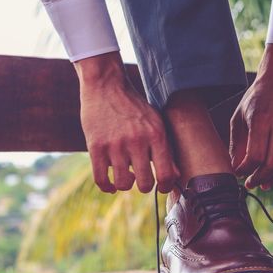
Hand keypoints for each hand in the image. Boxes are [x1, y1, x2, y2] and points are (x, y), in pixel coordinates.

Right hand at [75, 53, 178, 193]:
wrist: (107, 86)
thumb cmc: (135, 108)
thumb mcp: (156, 124)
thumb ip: (166, 150)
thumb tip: (176, 176)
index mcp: (156, 135)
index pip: (166, 174)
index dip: (164, 186)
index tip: (161, 187)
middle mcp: (137, 141)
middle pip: (145, 183)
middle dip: (145, 186)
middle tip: (142, 179)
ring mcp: (115, 145)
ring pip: (123, 184)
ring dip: (126, 185)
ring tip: (127, 177)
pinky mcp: (96, 146)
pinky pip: (101, 179)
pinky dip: (107, 187)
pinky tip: (111, 185)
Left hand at [230, 44, 272, 189]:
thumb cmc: (258, 96)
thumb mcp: (240, 115)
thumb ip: (237, 143)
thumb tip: (235, 168)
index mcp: (262, 119)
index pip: (255, 156)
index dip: (245, 170)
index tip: (239, 173)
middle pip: (271, 165)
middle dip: (258, 179)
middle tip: (250, 183)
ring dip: (271, 175)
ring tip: (260, 178)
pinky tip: (271, 166)